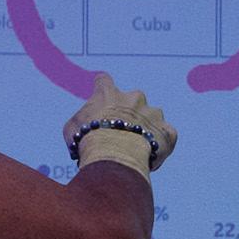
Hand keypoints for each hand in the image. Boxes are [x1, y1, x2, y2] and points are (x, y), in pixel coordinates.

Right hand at [60, 73, 177, 175]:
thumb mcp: (71, 130)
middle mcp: (134, 97)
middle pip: (132, 100)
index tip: (102, 100)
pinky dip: (161, 144)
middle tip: (120, 135)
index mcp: (109, 94)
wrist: (115, 154)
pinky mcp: (167, 131)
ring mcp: (153, 113)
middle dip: (128, 115)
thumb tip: (79, 131)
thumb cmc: (89, 141)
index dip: (102, 89)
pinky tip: (151, 156)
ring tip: (136, 149)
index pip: (103, 81)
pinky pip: (167, 135)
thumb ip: (78, 123)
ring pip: (152, 118)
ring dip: (146, 130)